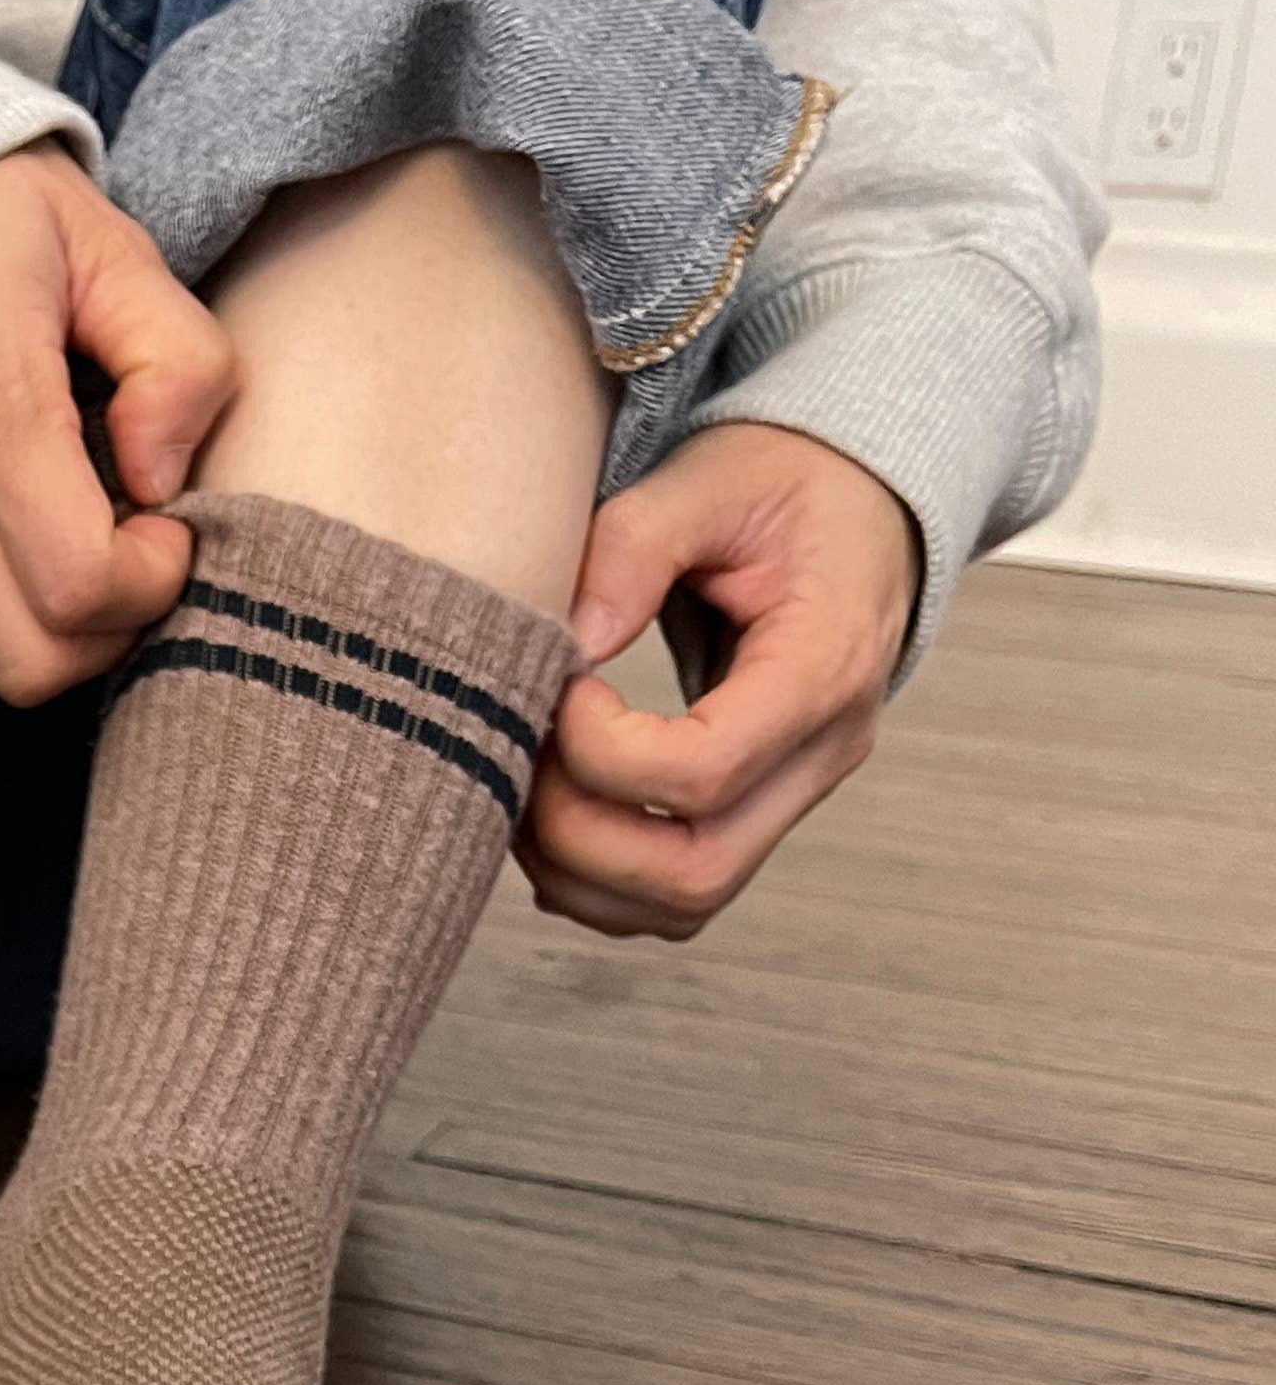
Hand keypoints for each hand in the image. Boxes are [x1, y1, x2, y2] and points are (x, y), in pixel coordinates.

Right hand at [0, 145, 234, 708]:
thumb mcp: (110, 245)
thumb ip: (178, 361)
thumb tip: (165, 481)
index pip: (80, 587)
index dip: (152, 579)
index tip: (167, 516)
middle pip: (31, 664)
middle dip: (109, 629)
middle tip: (132, 543)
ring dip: (57, 611)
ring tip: (74, 513)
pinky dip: (2, 583)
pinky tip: (14, 503)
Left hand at [522, 422, 919, 936]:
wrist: (859, 510)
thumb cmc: (788, 488)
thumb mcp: (714, 477)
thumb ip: (636, 545)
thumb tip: (563, 639)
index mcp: (824, 669)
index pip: (705, 773)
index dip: (602, 753)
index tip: (563, 685)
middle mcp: (821, 756)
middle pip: (693, 873)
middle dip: (576, 836)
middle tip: (524, 749)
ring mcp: (793, 800)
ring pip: (681, 907)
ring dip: (576, 872)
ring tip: (526, 781)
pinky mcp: (757, 819)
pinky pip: (672, 901)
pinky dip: (595, 881)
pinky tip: (554, 809)